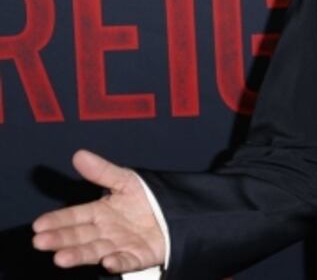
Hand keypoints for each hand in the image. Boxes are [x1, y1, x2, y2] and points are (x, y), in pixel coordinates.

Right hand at [32, 149, 166, 272]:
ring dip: (79, 255)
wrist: (177, 211)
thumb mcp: (126, 180)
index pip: (74, 216)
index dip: (57, 220)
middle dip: (60, 239)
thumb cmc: (147, 197)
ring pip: (95, 251)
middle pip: (79, 236)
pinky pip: (126, 261)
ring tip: (60, 258)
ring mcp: (120, 245)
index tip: (39, 225)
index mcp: (100, 213)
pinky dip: (117, 262)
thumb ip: (103, 171)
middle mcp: (105, 231)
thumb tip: (79, 154)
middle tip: (41, 242)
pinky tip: (107, 262)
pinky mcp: (138, 257)